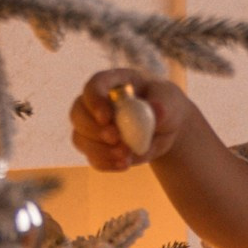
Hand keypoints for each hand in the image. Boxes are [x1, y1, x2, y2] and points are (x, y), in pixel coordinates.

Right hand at [68, 69, 192, 171]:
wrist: (166, 127)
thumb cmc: (166, 105)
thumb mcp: (170, 101)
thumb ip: (162, 105)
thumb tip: (157, 110)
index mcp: (111, 82)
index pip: (94, 86)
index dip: (95, 101)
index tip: (105, 117)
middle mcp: (94, 103)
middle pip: (78, 113)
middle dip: (93, 128)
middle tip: (115, 138)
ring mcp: (92, 127)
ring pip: (80, 138)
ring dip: (101, 150)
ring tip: (127, 155)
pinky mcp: (97, 148)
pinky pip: (92, 157)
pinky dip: (106, 163)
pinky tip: (124, 164)